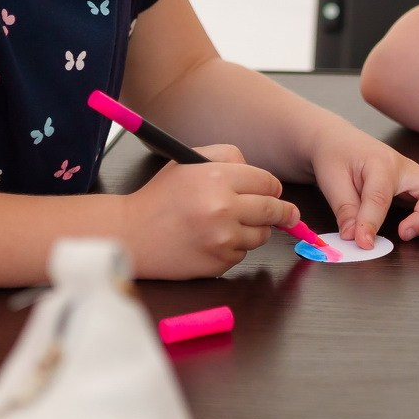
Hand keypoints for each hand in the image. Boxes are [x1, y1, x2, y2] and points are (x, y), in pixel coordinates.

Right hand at [120, 144, 298, 278]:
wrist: (131, 235)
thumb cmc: (159, 197)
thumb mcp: (187, 161)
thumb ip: (226, 157)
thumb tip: (260, 175)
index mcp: (216, 177)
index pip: (268, 183)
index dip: (272, 188)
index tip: (273, 193)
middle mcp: (222, 208)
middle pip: (273, 210)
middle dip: (282, 213)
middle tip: (287, 215)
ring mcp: (221, 238)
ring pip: (261, 235)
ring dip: (253, 231)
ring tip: (227, 225)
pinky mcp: (218, 262)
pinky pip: (242, 254)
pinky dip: (233, 248)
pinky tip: (210, 241)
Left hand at [307, 121, 418, 247]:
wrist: (339, 140)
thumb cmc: (336, 156)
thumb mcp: (331, 180)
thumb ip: (345, 209)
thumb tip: (356, 238)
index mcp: (381, 164)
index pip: (381, 197)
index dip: (372, 223)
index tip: (364, 243)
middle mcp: (407, 169)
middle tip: (405, 235)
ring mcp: (418, 176)